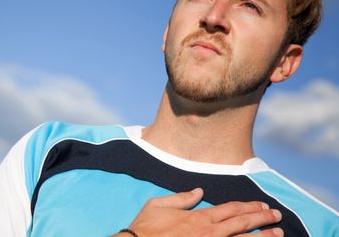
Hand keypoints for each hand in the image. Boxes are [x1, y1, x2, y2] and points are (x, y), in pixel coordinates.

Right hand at [116, 188, 282, 236]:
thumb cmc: (144, 228)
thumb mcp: (158, 204)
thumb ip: (181, 198)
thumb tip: (199, 190)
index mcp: (198, 217)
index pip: (230, 209)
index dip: (249, 206)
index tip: (263, 205)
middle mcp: (208, 233)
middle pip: (241, 224)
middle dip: (262, 219)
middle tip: (278, 216)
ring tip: (278, 234)